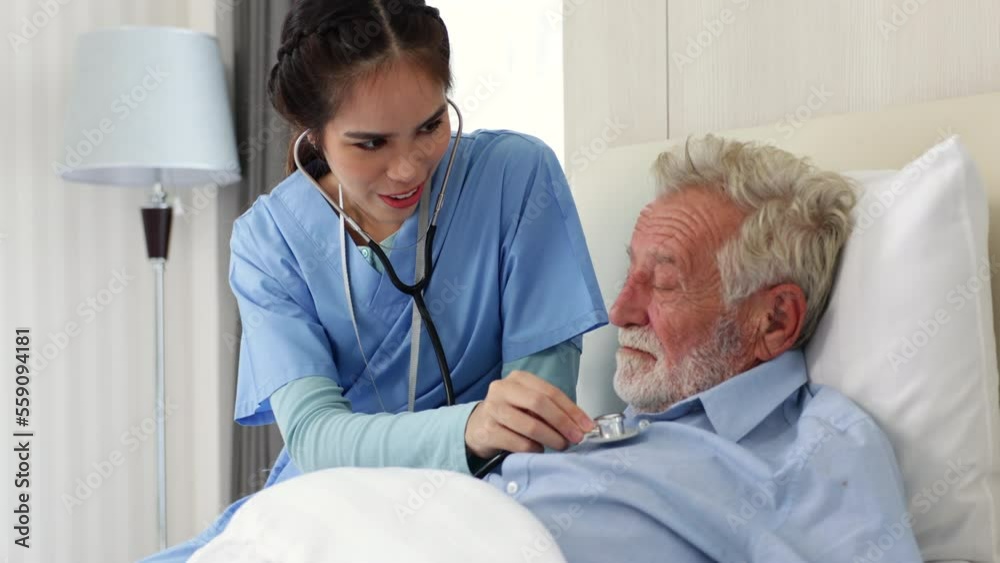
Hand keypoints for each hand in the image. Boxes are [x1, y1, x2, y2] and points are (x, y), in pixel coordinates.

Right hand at [464, 370, 594, 458]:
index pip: (550, 391)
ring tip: (562, 446)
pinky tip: (539, 450)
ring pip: (530, 425)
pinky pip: (519, 443)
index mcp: (518, 379)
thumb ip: (551, 409)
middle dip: (563, 423)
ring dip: (552, 438)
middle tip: (576, 438)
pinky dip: (534, 449)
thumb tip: (581, 425)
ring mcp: (493, 409)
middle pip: (540, 404)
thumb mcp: (528, 404)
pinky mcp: (488, 431)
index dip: (571, 409)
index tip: (586, 425)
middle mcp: (502, 389)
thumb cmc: (510, 415)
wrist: (477, 428)